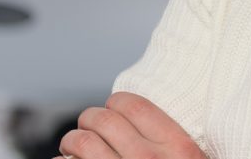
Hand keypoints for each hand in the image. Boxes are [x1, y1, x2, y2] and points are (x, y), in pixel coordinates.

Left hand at [57, 92, 205, 158]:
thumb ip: (175, 142)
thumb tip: (141, 118)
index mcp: (178, 148)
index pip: (136, 106)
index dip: (117, 102)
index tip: (112, 108)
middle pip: (104, 120)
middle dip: (90, 118)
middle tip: (88, 125)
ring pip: (81, 142)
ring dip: (71, 140)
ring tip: (72, 145)